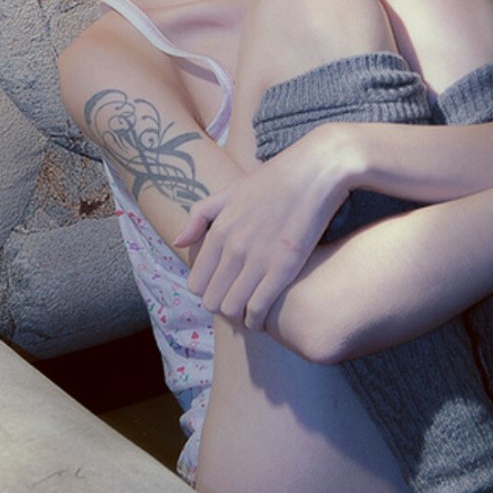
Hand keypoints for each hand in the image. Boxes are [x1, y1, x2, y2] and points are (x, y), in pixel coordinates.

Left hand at [174, 125, 355, 330]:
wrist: (314, 172)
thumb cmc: (273, 179)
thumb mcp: (229, 191)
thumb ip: (199, 216)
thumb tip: (178, 242)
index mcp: (218, 231)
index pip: (196, 282)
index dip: (206, 291)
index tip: (220, 290)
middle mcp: (233, 248)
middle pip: (211, 300)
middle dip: (221, 306)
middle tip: (235, 303)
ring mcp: (258, 260)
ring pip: (232, 309)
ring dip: (238, 316)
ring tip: (248, 313)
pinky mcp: (283, 269)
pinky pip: (258, 310)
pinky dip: (257, 319)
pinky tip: (263, 316)